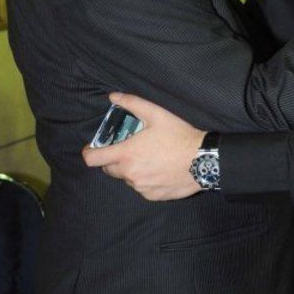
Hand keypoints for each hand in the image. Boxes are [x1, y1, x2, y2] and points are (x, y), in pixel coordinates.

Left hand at [82, 93, 205, 200]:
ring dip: (131, 170)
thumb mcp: (157, 114)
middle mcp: (130, 174)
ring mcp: (141, 187)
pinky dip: (145, 180)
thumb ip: (132, 103)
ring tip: (149, 159)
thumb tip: (113, 97)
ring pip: (127, 179)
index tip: (93, 148)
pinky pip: (141, 188)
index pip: (93, 159)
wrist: (203, 161)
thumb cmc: (179, 136)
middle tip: (129, 150)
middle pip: (109, 170)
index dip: (89, 153)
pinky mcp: (153, 196)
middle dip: (114, 160)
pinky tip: (159, 170)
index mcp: (126, 154)